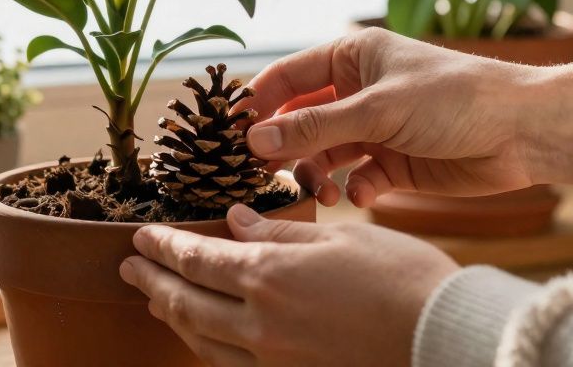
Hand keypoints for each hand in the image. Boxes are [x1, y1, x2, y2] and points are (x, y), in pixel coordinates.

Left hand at [120, 205, 458, 366]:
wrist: (443, 340)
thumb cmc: (402, 279)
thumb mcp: (338, 238)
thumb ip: (278, 230)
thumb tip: (236, 219)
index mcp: (269, 275)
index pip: (197, 258)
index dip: (163, 246)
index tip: (140, 236)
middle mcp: (259, 323)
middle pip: (186, 300)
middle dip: (153, 280)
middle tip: (129, 266)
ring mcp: (272, 360)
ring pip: (202, 339)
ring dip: (173, 315)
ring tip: (157, 297)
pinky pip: (229, 365)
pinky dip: (205, 346)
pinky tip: (202, 336)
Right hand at [240, 27, 572, 206]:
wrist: (524, 132)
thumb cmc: (455, 98)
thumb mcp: (378, 109)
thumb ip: (314, 127)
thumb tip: (254, 139)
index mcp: (351, 56)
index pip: (286, 77)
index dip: (257, 104)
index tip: (232, 135)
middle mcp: (358, 91)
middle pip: (299, 120)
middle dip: (285, 147)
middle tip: (266, 173)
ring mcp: (375, 128)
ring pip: (323, 154)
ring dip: (317, 173)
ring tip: (322, 191)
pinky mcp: (394, 163)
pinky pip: (355, 178)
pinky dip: (353, 189)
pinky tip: (363, 195)